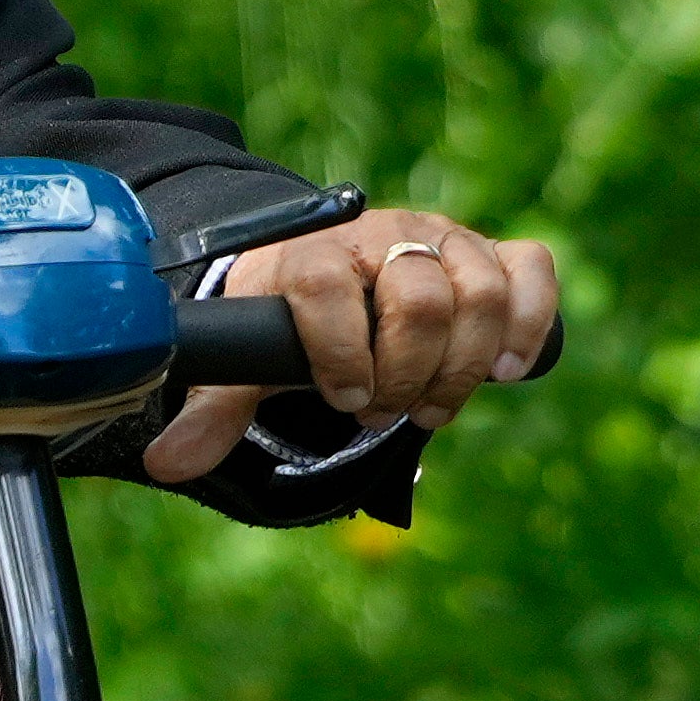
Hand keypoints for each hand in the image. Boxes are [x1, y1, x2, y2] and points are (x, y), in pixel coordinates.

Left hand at [140, 206, 561, 485]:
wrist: (334, 266)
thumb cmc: (293, 320)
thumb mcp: (250, 361)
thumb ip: (216, 411)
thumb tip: (167, 464)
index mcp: (318, 253)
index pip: (330, 284)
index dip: (340, 350)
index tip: (343, 398)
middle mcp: (387, 235)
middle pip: (422, 295)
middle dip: (406, 371)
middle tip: (385, 410)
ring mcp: (446, 240)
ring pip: (480, 289)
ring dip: (464, 364)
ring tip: (431, 406)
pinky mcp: (493, 253)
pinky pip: (532, 271)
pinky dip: (529, 322)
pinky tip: (503, 369)